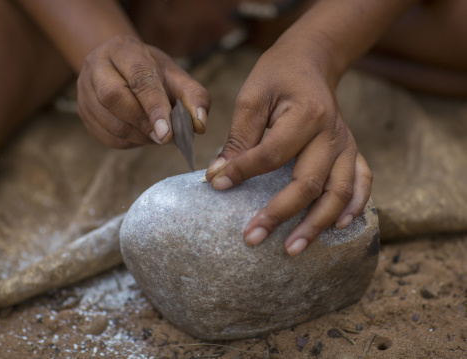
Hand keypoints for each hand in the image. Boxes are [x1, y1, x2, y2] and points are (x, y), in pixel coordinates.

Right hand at [77, 35, 209, 147]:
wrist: (123, 69)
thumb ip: (194, 97)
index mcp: (123, 49)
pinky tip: (141, 136)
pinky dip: (128, 142)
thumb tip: (200, 124)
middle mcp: (96, 65)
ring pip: (109, 122)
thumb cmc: (153, 73)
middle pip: (113, 97)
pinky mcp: (83, 112)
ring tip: (156, 135)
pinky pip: (105, 136)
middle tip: (164, 136)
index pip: (137, 78)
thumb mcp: (177, 77)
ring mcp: (84, 89)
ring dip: (138, 136)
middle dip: (143, 122)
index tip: (168, 132)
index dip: (154, 107)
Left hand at [205, 43, 371, 255]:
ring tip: (292, 249)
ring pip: (339, 193)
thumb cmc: (277, 77)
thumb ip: (239, 138)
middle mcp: (332, 134)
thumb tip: (218, 176)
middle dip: (279, 215)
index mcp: (306, 115)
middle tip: (252, 239)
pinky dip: (355, 207)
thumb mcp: (251, 97)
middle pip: (308, 184)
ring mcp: (347, 146)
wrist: (310, 63)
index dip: (243, 172)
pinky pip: (362, 183)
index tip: (217, 185)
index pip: (272, 155)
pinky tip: (339, 226)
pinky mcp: (352, 152)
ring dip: (316, 225)